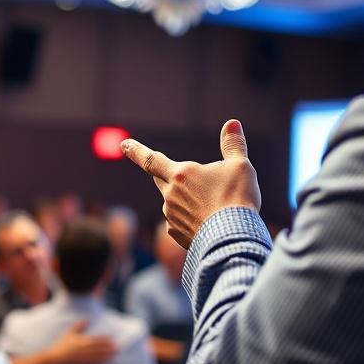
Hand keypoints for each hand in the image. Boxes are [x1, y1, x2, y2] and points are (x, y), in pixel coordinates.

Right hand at [49, 319, 116, 363]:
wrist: (56, 359)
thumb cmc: (62, 346)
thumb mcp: (70, 333)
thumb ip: (79, 326)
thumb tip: (86, 319)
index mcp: (84, 341)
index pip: (98, 339)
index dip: (106, 339)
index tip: (113, 338)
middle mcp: (87, 349)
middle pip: (101, 348)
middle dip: (110, 347)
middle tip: (118, 347)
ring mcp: (86, 358)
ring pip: (100, 356)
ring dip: (108, 355)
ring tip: (115, 354)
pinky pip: (96, 363)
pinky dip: (102, 362)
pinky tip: (107, 361)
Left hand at [122, 119, 260, 248]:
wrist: (234, 239)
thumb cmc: (237, 199)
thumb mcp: (240, 166)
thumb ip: (233, 144)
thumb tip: (232, 123)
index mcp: (181, 175)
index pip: (151, 159)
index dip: (136, 150)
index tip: (123, 144)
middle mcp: (170, 195)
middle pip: (161, 180)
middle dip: (167, 174)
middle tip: (182, 175)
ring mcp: (171, 217)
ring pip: (172, 202)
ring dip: (185, 199)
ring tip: (212, 204)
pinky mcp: (177, 235)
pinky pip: (178, 222)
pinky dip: (189, 219)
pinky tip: (206, 222)